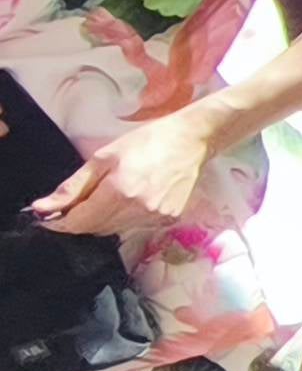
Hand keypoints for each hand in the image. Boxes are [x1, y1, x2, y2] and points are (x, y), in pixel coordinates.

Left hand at [29, 108, 217, 235]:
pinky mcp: (168, 219)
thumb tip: (42, 208)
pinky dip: (123, 217)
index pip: (79, 222)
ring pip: (114, 230)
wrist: (191, 140)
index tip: (47, 218)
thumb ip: (73, 187)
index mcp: (119, 192)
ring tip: (105, 196)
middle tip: (76, 203)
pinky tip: (129, 198)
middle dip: (80, 219)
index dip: (59, 222)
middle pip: (95, 229)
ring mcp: (155, 217)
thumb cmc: (146, 141)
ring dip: (101, 219)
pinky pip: (133, 226)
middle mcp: (138, 210)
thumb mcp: (103, 157)